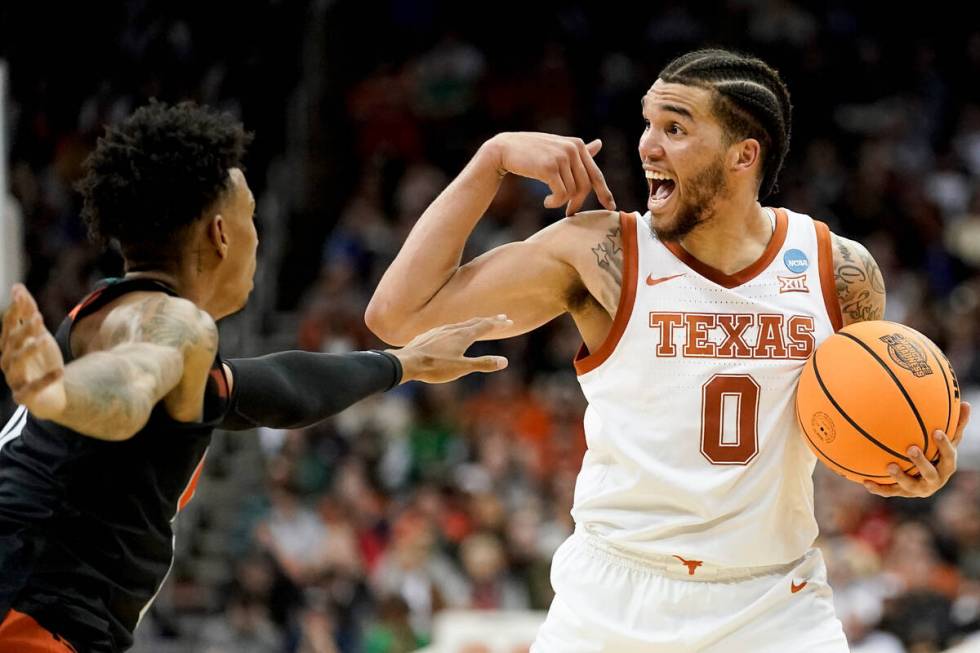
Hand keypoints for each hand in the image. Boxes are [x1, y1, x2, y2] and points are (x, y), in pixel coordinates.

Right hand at [0, 284, 67, 419]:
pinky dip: (46, 380)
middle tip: (39, 317)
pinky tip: (60, 371)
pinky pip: (32, 389)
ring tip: (44, 339)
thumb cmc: (41, 361)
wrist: (53, 394)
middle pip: (12, 344)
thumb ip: (28, 315)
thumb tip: (17, 287)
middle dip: (24, 330)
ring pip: (16, 364)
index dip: (13, 312)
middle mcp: (8, 362)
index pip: (8, 327)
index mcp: (9, 347)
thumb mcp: (40, 336)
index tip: (21, 296)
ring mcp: (15, 380)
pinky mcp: (25, 397)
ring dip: (30, 350)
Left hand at [389, 315, 511, 383]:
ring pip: (461, 324)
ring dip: (474, 323)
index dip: (498, 323)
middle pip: (475, 322)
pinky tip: (453, 333)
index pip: (485, 326)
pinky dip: (459, 328)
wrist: (407, 362)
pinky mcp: (430, 335)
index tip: (509, 321)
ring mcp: (440, 330)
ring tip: (479, 324)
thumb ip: (483, 363)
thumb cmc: (435, 366)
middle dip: (489, 320)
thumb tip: (504, 361)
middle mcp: (453, 329)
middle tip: (501, 317)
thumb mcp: (462, 368)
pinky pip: (449, 328)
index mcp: (463, 335)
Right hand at [485, 132, 616, 215]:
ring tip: (550, 203)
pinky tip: (546, 202)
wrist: (504, 150)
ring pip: (573, 191)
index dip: (604, 192)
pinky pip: (561, 194)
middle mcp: (572, 148)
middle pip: (585, 186)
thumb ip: (578, 150)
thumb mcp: (557, 148)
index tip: (610, 207)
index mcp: (577, 145)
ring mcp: (561, 157)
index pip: (596, 174)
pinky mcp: (550, 167)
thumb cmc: (531, 151)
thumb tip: (600, 144)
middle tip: (569, 213)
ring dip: (562, 203)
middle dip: (578, 203)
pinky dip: (555, 202)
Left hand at [864, 402, 970, 497]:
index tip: (936, 431)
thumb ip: (955, 425)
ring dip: (900, 477)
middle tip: (911, 448)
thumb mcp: (947, 440)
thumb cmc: (937, 454)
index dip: (944, 445)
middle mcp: (934, 481)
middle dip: (922, 462)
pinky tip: (866, 482)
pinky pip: (889, 492)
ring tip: (889, 466)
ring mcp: (918, 489)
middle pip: (930, 474)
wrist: (925, 480)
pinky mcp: (902, 493)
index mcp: (946, 467)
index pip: (949, 456)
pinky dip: (878, 488)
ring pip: (910, 486)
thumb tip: (967, 403)